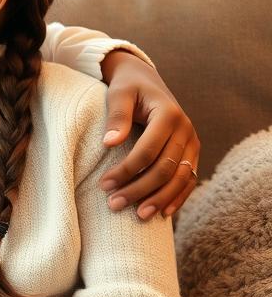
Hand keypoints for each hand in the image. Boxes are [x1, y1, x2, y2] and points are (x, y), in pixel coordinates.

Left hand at [98, 50, 200, 218]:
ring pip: (180, 178)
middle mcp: (186, 129)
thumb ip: (116, 116)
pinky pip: (189, 179)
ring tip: (138, 216)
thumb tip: (109, 143)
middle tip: (114, 205)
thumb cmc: (127, 87)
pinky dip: (178, 196)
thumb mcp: (118, 93)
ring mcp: (192, 142)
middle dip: (139, 189)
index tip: (103, 185)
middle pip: (165, 168)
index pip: (148, 151)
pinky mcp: (192, 152)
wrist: (145, 80)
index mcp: (169, 114)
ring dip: (159, 199)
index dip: (126, 170)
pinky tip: (163, 213)